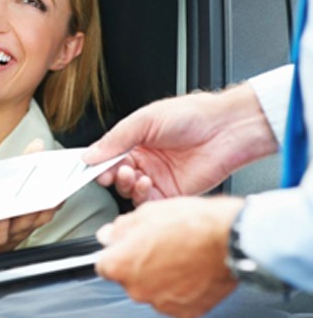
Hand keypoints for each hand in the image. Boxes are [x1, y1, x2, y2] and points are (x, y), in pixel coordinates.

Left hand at [0, 139, 56, 260]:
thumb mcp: (10, 189)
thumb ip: (24, 165)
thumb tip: (38, 143)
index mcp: (32, 211)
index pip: (52, 201)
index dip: (62, 191)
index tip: (70, 178)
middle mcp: (25, 224)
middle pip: (41, 213)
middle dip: (48, 200)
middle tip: (53, 188)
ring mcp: (10, 233)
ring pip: (23, 224)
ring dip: (27, 213)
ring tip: (28, 200)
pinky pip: (0, 235)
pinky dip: (2, 227)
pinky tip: (2, 217)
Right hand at [83, 84, 276, 205]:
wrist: (226, 128)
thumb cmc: (192, 115)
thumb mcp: (144, 120)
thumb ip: (116, 140)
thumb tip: (90, 155)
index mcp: (135, 141)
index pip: (108, 156)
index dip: (98, 163)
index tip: (90, 167)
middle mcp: (145, 160)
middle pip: (115, 176)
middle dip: (109, 175)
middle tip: (110, 172)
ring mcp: (158, 177)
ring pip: (128, 191)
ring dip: (125, 185)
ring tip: (131, 175)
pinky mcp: (172, 192)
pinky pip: (148, 202)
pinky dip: (141, 196)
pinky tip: (145, 184)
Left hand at [95, 196, 242, 317]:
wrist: (230, 239)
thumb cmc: (191, 223)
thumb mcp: (147, 213)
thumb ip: (120, 228)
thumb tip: (108, 235)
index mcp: (119, 265)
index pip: (103, 265)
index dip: (116, 254)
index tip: (126, 248)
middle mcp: (136, 289)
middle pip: (128, 279)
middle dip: (140, 266)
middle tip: (161, 248)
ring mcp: (160, 304)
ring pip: (152, 291)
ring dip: (160, 279)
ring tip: (180, 257)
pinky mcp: (185, 313)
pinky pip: (175, 302)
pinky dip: (181, 291)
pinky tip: (191, 272)